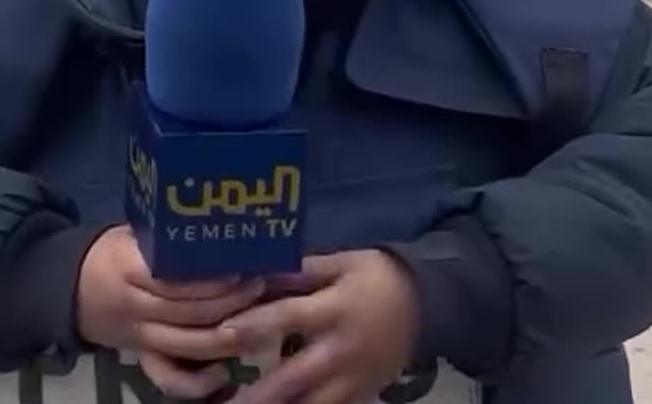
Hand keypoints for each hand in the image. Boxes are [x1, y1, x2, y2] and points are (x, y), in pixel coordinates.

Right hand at [75, 226, 263, 397]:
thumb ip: (167, 234)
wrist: (74, 291)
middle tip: (258, 285)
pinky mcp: (143, 357)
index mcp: (127, 268)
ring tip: (258, 320)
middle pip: (187, 313)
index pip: (171, 280)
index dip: (207, 280)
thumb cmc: (114, 254)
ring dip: (226, 335)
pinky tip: (225, 370)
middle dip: (228, 302)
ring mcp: (140, 337)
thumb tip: (222, 224)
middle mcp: (134, 307)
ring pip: (187, 344)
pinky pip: (168, 378)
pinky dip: (197, 381)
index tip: (239, 268)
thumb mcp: (132, 234)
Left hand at [224, 250, 419, 403]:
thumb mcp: (345, 262)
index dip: (255, 325)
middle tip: (227, 403)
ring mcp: (353, 378)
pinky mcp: (361, 394)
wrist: (428, 305)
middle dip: (260, 394)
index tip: (223, 333)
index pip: (289, 317)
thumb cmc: (378, 277)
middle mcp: (341, 349)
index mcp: (335, 309)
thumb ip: (304, 270)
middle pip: (295, 376)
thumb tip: (261, 272)